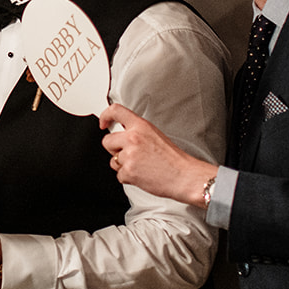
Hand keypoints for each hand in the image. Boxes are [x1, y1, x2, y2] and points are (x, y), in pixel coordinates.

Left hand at [99, 103, 217, 206]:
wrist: (184, 176)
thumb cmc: (174, 159)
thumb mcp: (156, 136)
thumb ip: (137, 133)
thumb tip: (123, 136)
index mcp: (141, 126)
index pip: (116, 111)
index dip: (105, 116)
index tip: (104, 123)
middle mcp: (133, 138)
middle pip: (107, 141)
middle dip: (114, 149)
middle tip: (129, 155)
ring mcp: (129, 155)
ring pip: (113, 161)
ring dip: (123, 165)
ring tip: (141, 166)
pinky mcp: (128, 171)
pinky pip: (119, 175)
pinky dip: (128, 178)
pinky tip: (142, 175)